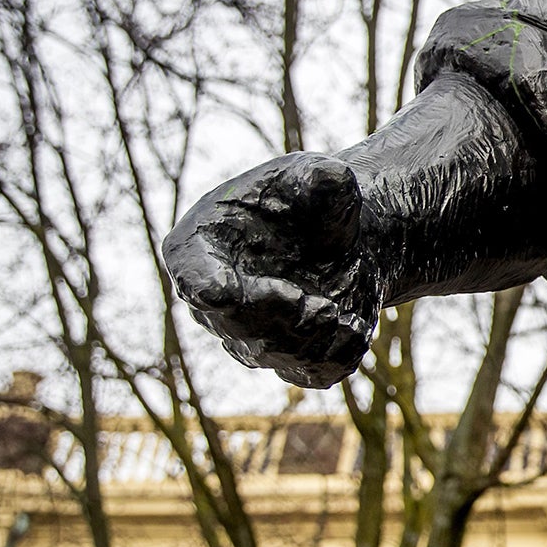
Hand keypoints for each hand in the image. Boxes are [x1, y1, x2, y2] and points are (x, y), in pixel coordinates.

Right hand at [162, 154, 379, 388]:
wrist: (352, 238)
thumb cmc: (315, 199)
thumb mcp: (316, 174)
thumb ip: (318, 175)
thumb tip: (328, 178)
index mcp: (202, 246)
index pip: (192, 274)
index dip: (203, 285)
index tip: (222, 291)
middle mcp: (215, 301)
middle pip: (236, 325)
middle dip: (281, 315)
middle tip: (319, 302)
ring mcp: (250, 336)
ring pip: (275, 355)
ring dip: (315, 336)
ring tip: (339, 309)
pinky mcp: (292, 358)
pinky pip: (313, 372)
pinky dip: (340, 354)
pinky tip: (355, 325)